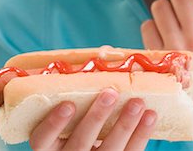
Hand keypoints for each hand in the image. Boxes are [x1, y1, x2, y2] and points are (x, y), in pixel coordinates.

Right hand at [29, 88, 156, 150]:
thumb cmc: (77, 119)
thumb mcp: (69, 110)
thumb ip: (80, 88)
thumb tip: (107, 52)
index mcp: (49, 145)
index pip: (42, 139)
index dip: (53, 124)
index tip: (67, 105)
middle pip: (80, 143)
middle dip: (97, 117)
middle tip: (110, 93)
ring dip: (125, 125)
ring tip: (137, 102)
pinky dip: (141, 135)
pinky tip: (150, 116)